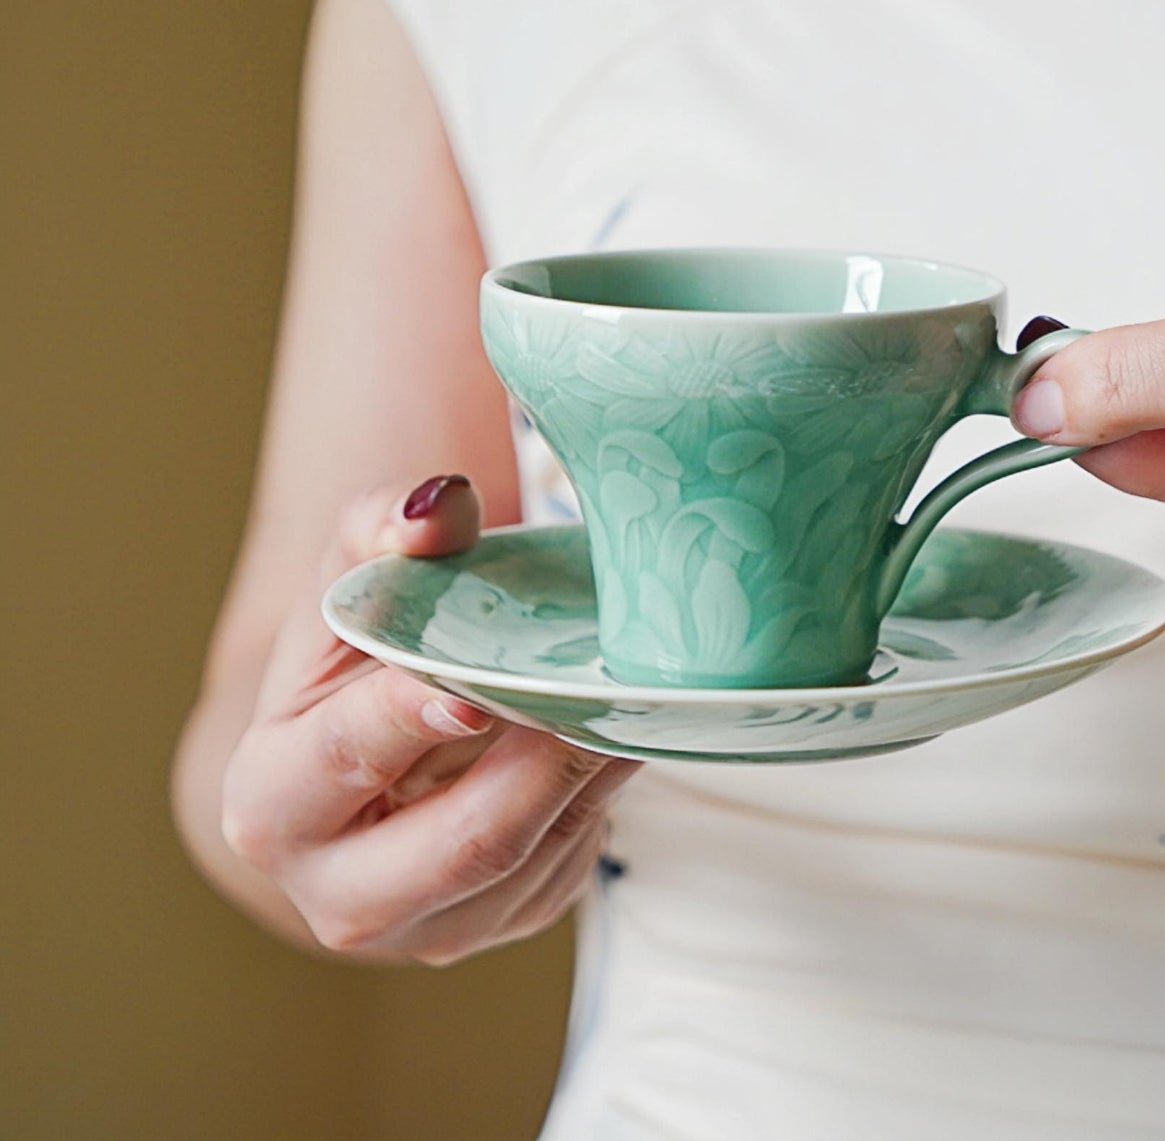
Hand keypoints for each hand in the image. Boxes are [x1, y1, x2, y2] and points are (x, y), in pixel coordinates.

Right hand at [220, 475, 637, 963]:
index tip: (476, 689)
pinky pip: (569, 868)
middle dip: (544, 762)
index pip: (346, 758)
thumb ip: (382, 524)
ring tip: (625, 696)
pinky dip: (600, 797)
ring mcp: (428, 929)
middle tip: (598, 689)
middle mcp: (338, 894)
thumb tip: (443, 503)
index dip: (411, 721)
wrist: (374, 738)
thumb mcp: (350, 575)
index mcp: (270, 802)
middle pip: (470, 841)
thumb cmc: (354, 651)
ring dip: (591, 773)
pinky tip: (610, 735)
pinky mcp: (500, 926)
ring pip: (536, 856)